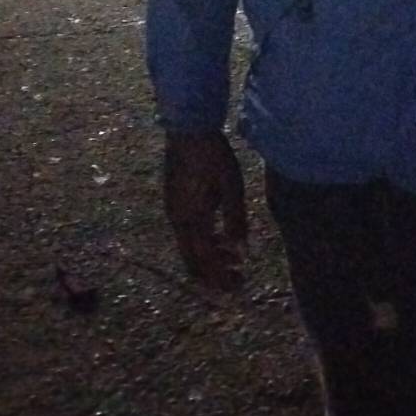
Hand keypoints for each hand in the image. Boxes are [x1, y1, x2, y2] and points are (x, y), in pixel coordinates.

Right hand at [164, 131, 247, 290]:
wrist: (188, 130)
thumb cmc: (213, 155)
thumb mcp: (231, 185)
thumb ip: (235, 219)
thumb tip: (241, 251)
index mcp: (191, 219)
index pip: (205, 260)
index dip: (221, 277)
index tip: (239, 286)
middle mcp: (178, 221)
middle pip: (193, 262)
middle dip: (215, 276)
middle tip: (238, 281)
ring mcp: (174, 212)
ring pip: (190, 250)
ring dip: (211, 260)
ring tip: (237, 262)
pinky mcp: (175, 204)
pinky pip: (188, 235)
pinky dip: (205, 244)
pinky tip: (223, 240)